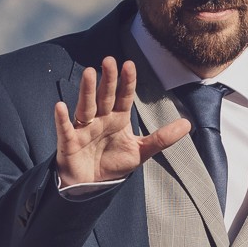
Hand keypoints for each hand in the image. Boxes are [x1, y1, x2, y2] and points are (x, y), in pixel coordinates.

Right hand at [54, 57, 191, 187]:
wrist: (91, 186)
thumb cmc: (113, 164)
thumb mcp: (141, 151)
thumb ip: (162, 138)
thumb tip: (187, 124)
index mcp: (117, 119)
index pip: (123, 97)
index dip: (126, 82)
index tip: (129, 65)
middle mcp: (100, 120)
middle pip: (104, 97)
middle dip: (107, 80)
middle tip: (109, 60)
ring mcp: (84, 129)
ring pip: (85, 106)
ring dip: (87, 91)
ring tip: (89, 73)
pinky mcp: (69, 142)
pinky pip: (65, 129)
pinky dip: (61, 119)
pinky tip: (60, 106)